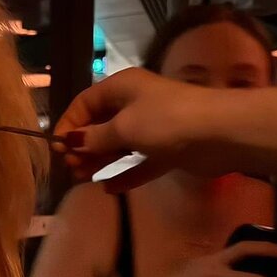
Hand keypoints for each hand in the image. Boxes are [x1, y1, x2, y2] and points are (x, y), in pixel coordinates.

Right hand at [53, 69, 228, 188]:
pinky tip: (109, 188)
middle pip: (101, 124)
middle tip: (70, 167)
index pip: (85, 102)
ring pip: (119, 145)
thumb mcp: (123, 127)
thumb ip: (94, 138)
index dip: (69, 123)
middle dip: (83, 145)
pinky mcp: (168, 150)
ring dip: (100, 160)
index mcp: (122, 87)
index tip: (56, 148)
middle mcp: (136, 104)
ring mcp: (153, 128)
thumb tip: (69, 142)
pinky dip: (125, 173)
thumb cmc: (166, 120)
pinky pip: (140, 162)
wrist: (220, 132)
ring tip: (83, 178)